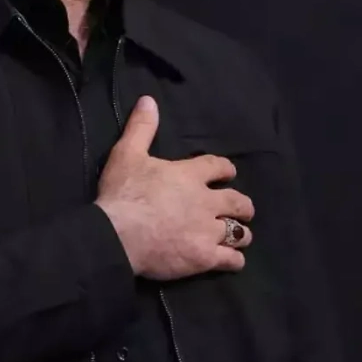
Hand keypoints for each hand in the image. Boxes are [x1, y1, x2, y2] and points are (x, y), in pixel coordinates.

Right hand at [95, 96, 254, 280]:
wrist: (118, 235)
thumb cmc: (123, 193)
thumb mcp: (128, 154)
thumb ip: (142, 128)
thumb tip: (149, 99)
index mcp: (190, 175)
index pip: (217, 167)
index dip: (225, 169)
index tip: (229, 173)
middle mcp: (206, 202)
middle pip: (236, 201)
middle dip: (243, 205)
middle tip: (244, 208)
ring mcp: (208, 231)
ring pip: (238, 232)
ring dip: (241, 233)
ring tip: (242, 236)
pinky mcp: (205, 257)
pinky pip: (230, 260)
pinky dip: (234, 260)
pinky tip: (234, 261)